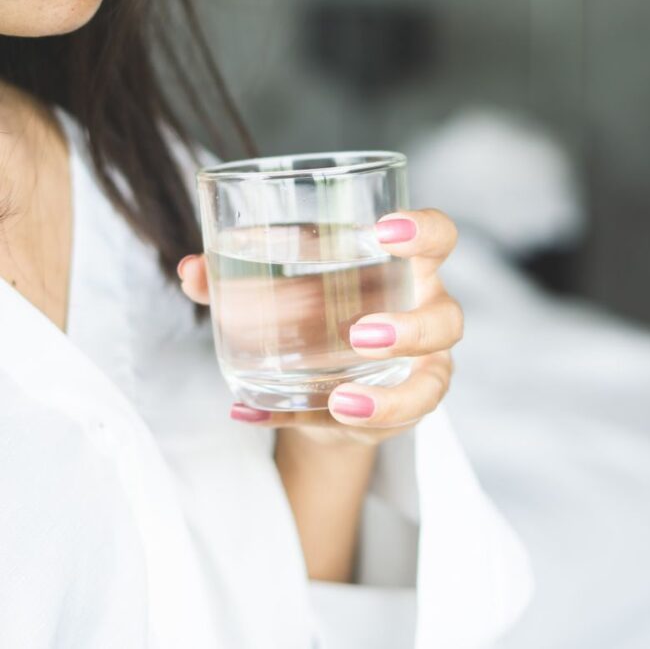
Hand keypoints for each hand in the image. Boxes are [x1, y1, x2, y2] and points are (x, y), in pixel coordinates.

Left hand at [177, 210, 461, 446]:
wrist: (327, 381)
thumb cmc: (317, 315)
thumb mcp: (283, 286)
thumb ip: (236, 276)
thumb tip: (191, 270)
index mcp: (404, 269)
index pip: (439, 238)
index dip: (424, 231)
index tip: (384, 230)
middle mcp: (425, 317)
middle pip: (448, 318)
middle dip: (411, 329)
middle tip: (360, 335)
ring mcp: (420, 371)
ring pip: (430, 384)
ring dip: (389, 398)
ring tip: (341, 401)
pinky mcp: (394, 415)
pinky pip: (376, 429)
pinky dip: (314, 423)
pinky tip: (259, 414)